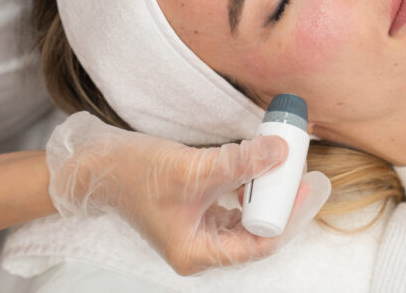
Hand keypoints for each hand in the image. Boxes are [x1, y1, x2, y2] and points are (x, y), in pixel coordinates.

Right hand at [46, 112, 331, 274]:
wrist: (97, 164)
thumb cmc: (134, 174)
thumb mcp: (193, 168)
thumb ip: (240, 162)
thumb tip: (281, 153)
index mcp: (198, 253)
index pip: (259, 243)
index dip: (288, 216)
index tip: (309, 187)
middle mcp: (201, 246)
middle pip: (256, 229)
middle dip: (282, 201)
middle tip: (306, 173)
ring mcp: (198, 228)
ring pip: (246, 213)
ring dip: (266, 190)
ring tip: (287, 166)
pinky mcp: (196, 208)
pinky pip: (233, 199)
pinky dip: (248, 182)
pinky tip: (257, 164)